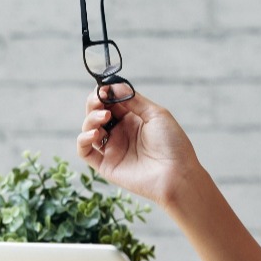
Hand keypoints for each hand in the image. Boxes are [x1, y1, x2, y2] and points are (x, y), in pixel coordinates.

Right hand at [76, 88, 201, 210]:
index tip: (104, 87)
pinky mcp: (106, 165)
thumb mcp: (156, 114)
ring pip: (89, 129)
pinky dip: (83, 139)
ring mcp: (112, 148)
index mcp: (133, 119)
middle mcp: (120, 132)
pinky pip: (85, 151)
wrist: (177, 174)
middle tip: (100, 101)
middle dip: (94, 103)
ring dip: (90, 119)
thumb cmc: (173, 144)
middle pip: (96, 113)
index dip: (104, 93)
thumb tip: (112, 86)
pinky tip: (95, 134)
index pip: (110, 101)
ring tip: (104, 117)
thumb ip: (133, 99)